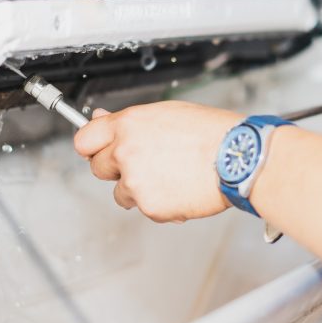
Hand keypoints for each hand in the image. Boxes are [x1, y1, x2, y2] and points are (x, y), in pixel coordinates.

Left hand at [74, 101, 242, 222]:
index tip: (96, 151)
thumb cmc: (211, 133)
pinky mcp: (150, 206)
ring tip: (170, 177)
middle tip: (145, 165)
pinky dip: (159, 204)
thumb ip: (129, 121)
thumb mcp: (165, 113)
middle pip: (98, 168)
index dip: (91, 146)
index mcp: (128, 125)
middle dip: (116, 169)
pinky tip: (180, 190)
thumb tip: (101, 119)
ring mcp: (135, 181)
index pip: (85, 138)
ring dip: (138, 189)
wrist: (237, 158)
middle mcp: (125, 152)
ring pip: (121, 193)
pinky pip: (144, 209)